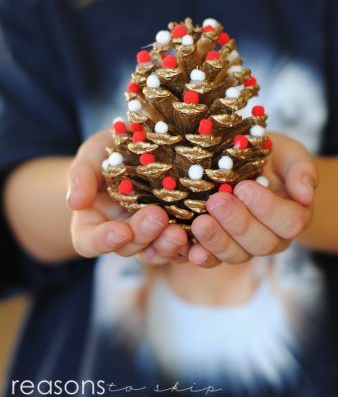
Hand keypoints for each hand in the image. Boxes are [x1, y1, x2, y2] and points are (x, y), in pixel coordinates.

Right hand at [66, 129, 189, 263]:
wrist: (146, 145)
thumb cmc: (111, 149)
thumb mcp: (93, 153)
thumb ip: (82, 174)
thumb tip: (75, 203)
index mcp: (94, 222)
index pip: (89, 242)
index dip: (103, 241)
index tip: (119, 231)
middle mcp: (122, 234)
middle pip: (128, 247)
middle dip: (143, 235)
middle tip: (158, 216)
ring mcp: (150, 235)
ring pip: (157, 251)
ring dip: (168, 246)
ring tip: (181, 232)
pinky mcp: (178, 229)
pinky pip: (185, 245)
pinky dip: (192, 244)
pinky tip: (202, 232)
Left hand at [187, 132, 317, 266]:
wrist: (246, 163)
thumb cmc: (271, 157)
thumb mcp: (288, 153)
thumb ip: (301, 169)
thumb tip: (306, 194)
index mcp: (293, 215)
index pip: (289, 222)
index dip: (268, 208)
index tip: (244, 187)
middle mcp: (273, 237)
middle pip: (262, 243)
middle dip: (238, 223)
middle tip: (216, 201)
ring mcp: (246, 246)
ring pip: (238, 255)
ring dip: (218, 241)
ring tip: (200, 223)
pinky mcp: (221, 249)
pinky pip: (213, 260)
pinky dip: (202, 257)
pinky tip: (191, 250)